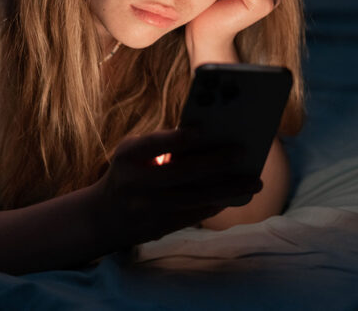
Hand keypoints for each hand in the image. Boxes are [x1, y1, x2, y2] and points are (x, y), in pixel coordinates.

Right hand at [94, 129, 261, 249]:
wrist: (103, 216)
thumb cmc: (130, 170)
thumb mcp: (134, 152)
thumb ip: (164, 143)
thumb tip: (212, 137)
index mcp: (128, 156)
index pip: (154, 145)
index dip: (178, 139)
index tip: (204, 129)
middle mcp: (136, 183)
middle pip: (181, 173)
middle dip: (214, 163)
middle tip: (243, 153)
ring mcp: (147, 209)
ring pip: (193, 199)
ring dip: (227, 190)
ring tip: (254, 182)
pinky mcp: (158, 228)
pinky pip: (194, 215)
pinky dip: (217, 204)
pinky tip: (236, 195)